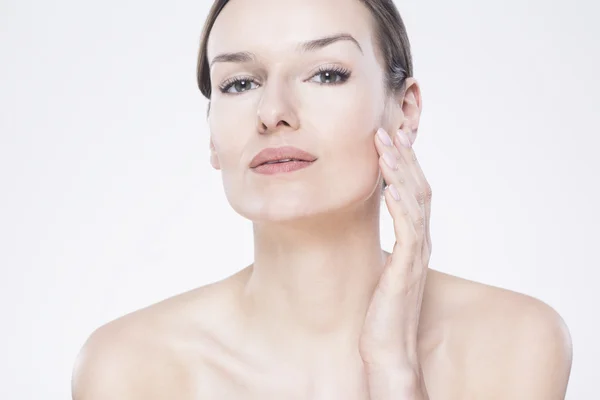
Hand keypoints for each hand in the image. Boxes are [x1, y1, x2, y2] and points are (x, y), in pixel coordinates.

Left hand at [359, 127, 431, 398]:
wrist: (387, 348)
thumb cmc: (381, 309)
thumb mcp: (382, 268)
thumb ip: (385, 244)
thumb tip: (367, 225)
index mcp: (413, 239)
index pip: (413, 191)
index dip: (404, 164)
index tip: (389, 138)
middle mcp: (420, 242)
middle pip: (418, 188)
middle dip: (403, 157)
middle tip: (387, 130)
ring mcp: (416, 255)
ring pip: (416, 203)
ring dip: (401, 172)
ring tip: (386, 147)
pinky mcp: (407, 271)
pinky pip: (409, 232)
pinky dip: (401, 207)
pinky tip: (390, 187)